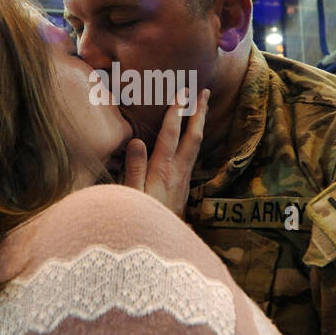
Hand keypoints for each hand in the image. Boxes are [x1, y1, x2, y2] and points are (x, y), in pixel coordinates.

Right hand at [123, 88, 209, 216]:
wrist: (158, 242)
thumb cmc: (140, 218)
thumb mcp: (131, 195)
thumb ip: (134, 169)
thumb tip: (137, 141)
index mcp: (162, 170)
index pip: (171, 135)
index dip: (176, 112)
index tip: (182, 92)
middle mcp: (177, 172)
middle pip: (193, 137)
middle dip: (198, 112)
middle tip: (204, 92)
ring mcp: (183, 179)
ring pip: (197, 146)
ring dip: (200, 124)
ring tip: (203, 107)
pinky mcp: (184, 187)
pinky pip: (194, 156)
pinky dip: (196, 139)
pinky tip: (195, 136)